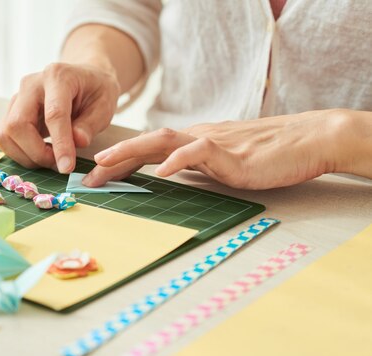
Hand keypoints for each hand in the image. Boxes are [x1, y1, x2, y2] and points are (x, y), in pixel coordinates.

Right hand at [0, 62, 120, 172]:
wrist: (82, 78)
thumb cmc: (95, 91)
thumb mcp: (104, 105)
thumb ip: (90, 124)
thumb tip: (77, 142)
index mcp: (57, 77)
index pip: (54, 114)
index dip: (60, 144)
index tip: (67, 167)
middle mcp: (30, 85)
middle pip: (17, 124)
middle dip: (36, 153)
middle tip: (59, 164)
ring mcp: (16, 98)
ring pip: (5, 135)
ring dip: (27, 156)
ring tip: (51, 159)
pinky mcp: (10, 112)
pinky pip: (5, 139)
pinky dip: (20, 153)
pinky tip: (41, 153)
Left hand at [83, 110, 358, 189]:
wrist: (305, 141)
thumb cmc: (265, 155)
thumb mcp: (222, 164)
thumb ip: (197, 169)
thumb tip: (173, 179)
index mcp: (192, 143)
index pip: (149, 151)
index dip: (121, 163)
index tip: (97, 179)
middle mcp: (195, 138)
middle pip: (146, 144)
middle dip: (114, 159)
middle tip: (88, 178)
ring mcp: (211, 142)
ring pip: (162, 140)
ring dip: (131, 152)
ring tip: (106, 163)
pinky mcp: (229, 151)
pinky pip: (197, 151)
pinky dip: (177, 160)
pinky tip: (161, 171)